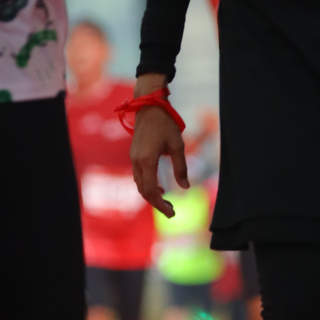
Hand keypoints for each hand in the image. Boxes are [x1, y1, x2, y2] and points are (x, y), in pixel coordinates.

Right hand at [129, 72, 188, 216]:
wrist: (149, 106)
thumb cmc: (165, 124)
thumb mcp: (178, 145)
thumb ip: (181, 168)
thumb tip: (185, 188)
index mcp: (147, 160)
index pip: (150, 191)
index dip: (160, 205)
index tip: (171, 213)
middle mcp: (137, 162)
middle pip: (143, 191)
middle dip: (157, 204)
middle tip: (172, 212)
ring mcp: (133, 158)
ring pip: (140, 185)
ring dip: (152, 196)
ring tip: (167, 203)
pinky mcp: (135, 155)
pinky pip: (139, 177)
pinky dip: (148, 186)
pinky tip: (159, 187)